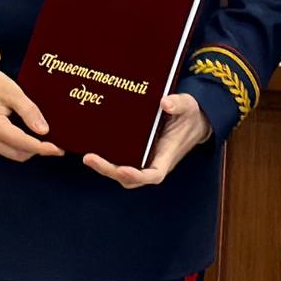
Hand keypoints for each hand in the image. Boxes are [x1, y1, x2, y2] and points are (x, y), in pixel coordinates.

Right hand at [0, 64, 64, 161]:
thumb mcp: (11, 91)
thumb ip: (28, 111)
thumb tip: (44, 131)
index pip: (22, 144)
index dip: (42, 148)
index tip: (59, 149)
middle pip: (18, 154)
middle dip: (37, 150)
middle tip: (56, 142)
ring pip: (11, 152)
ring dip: (28, 148)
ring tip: (45, 137)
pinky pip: (4, 146)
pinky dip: (19, 143)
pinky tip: (29, 133)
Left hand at [83, 93, 211, 187]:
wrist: (193, 120)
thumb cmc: (190, 114)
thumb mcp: (188, 105)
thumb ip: (178, 104)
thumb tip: (164, 102)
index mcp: (167, 155)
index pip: (153, 174)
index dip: (137, 176)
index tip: (122, 170)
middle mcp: (154, 162)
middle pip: (130, 178)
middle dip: (109, 171)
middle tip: (89, 158)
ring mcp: (145, 159)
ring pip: (123, 172)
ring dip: (105, 167)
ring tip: (87, 156)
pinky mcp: (137, 152)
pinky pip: (122, 160)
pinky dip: (108, 158)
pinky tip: (94, 146)